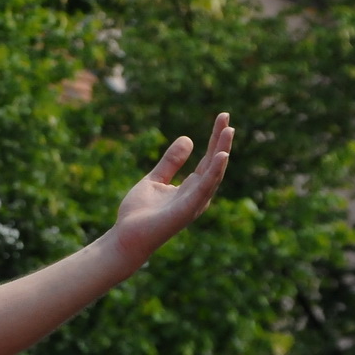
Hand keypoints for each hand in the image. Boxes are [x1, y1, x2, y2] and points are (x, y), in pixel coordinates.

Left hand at [110, 113, 233, 268]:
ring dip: (222, 151)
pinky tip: (221, 155)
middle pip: (214, 163)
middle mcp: (198, 195)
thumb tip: (188, 138)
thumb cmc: (140, 213)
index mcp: (191, 188)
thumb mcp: (155, 179)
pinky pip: (204, 187)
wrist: (125, 236)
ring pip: (214, 173)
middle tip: (227, 117)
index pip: (207, 159)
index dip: (214, 139)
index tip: (222, 117)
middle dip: (221, 141)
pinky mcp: (187, 209)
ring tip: (229, 130)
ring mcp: (194, 203)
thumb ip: (171, 162)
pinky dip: (214, 171)